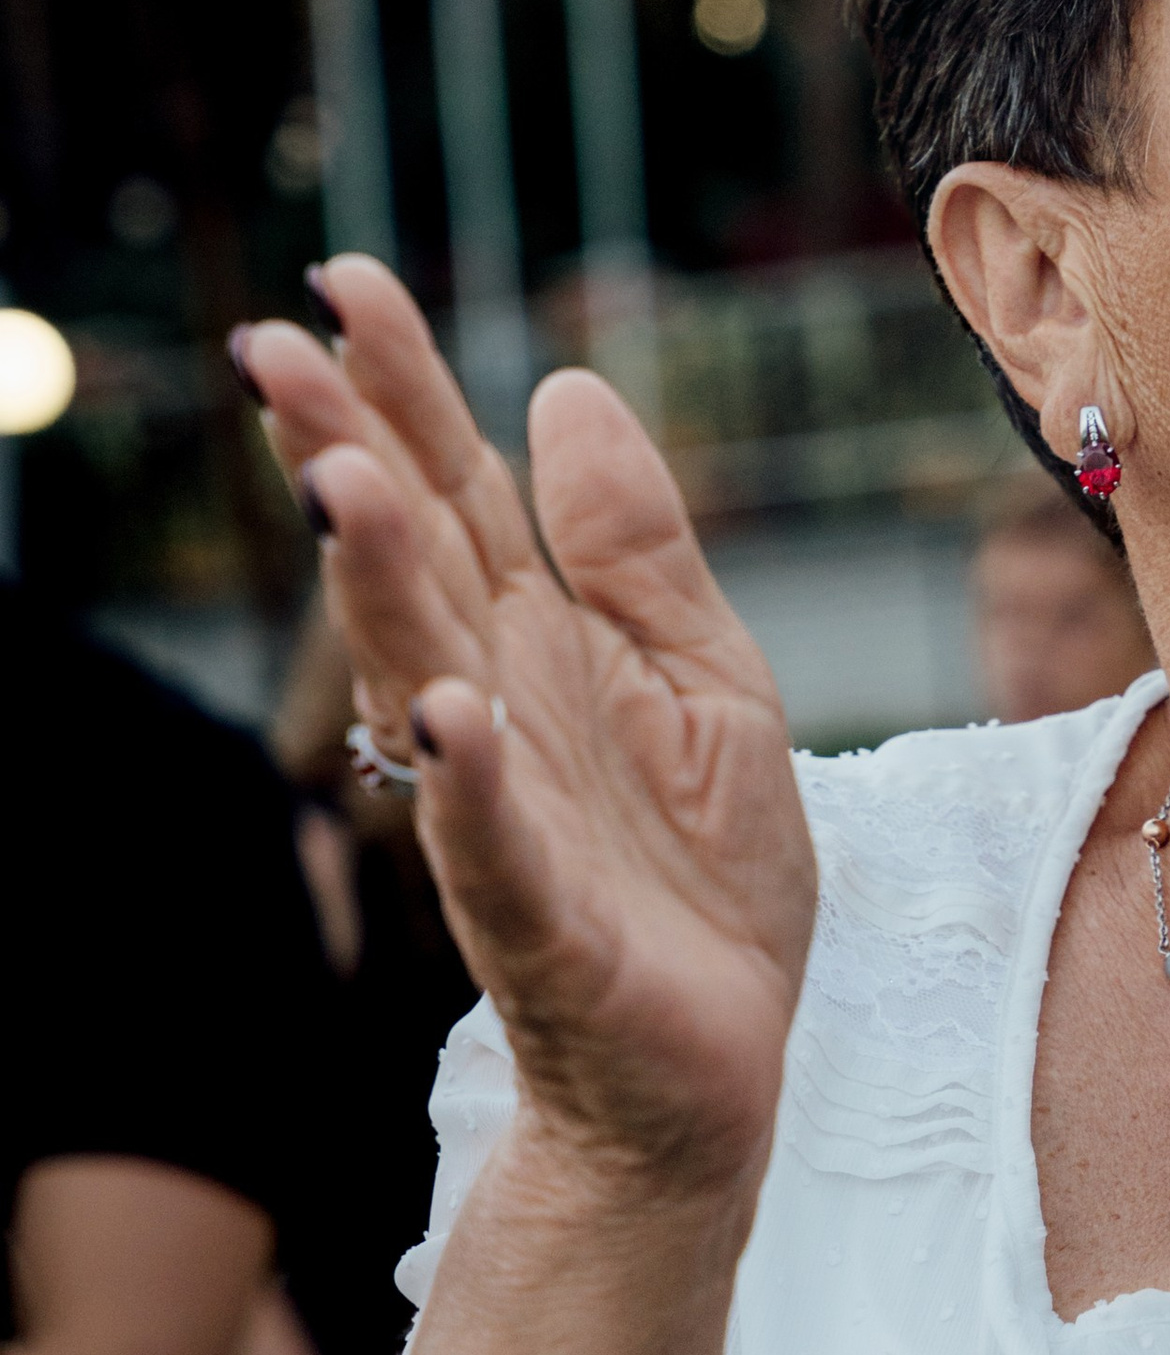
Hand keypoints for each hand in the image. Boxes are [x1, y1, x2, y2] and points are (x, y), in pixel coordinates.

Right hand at [241, 257, 814, 1194]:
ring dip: (380, 587)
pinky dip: (466, 782)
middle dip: (347, 456)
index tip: (346, 282)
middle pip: (414, 564)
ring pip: (426, 682)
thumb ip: (639, 547)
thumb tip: (563, 388)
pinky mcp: (543, 926)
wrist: (713, 1072)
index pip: (460, 493)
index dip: (406, 390)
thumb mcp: (709, 678)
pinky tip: (442, 714)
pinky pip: (495, 845)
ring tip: (344, 482)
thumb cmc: (703, 881)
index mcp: (542, 645)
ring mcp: (506, 816)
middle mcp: (499, 713)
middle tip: (271, 351)